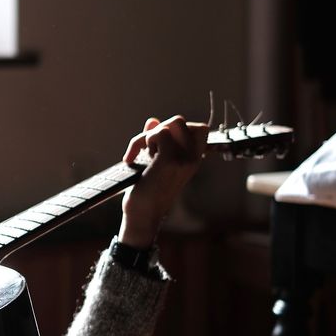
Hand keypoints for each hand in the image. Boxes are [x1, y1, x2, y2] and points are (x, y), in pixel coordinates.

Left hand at [119, 115, 208, 248]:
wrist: (142, 215)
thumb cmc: (146, 192)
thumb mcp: (154, 162)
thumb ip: (156, 140)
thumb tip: (152, 120)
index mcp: (193, 160)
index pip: (200, 129)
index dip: (178, 129)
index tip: (161, 144)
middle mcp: (192, 159)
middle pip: (180, 121)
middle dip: (158, 129)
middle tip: (147, 149)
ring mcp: (183, 159)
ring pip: (171, 123)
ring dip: (150, 135)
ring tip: (143, 155)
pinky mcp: (170, 160)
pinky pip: (158, 133)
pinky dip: (141, 141)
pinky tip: (134, 158)